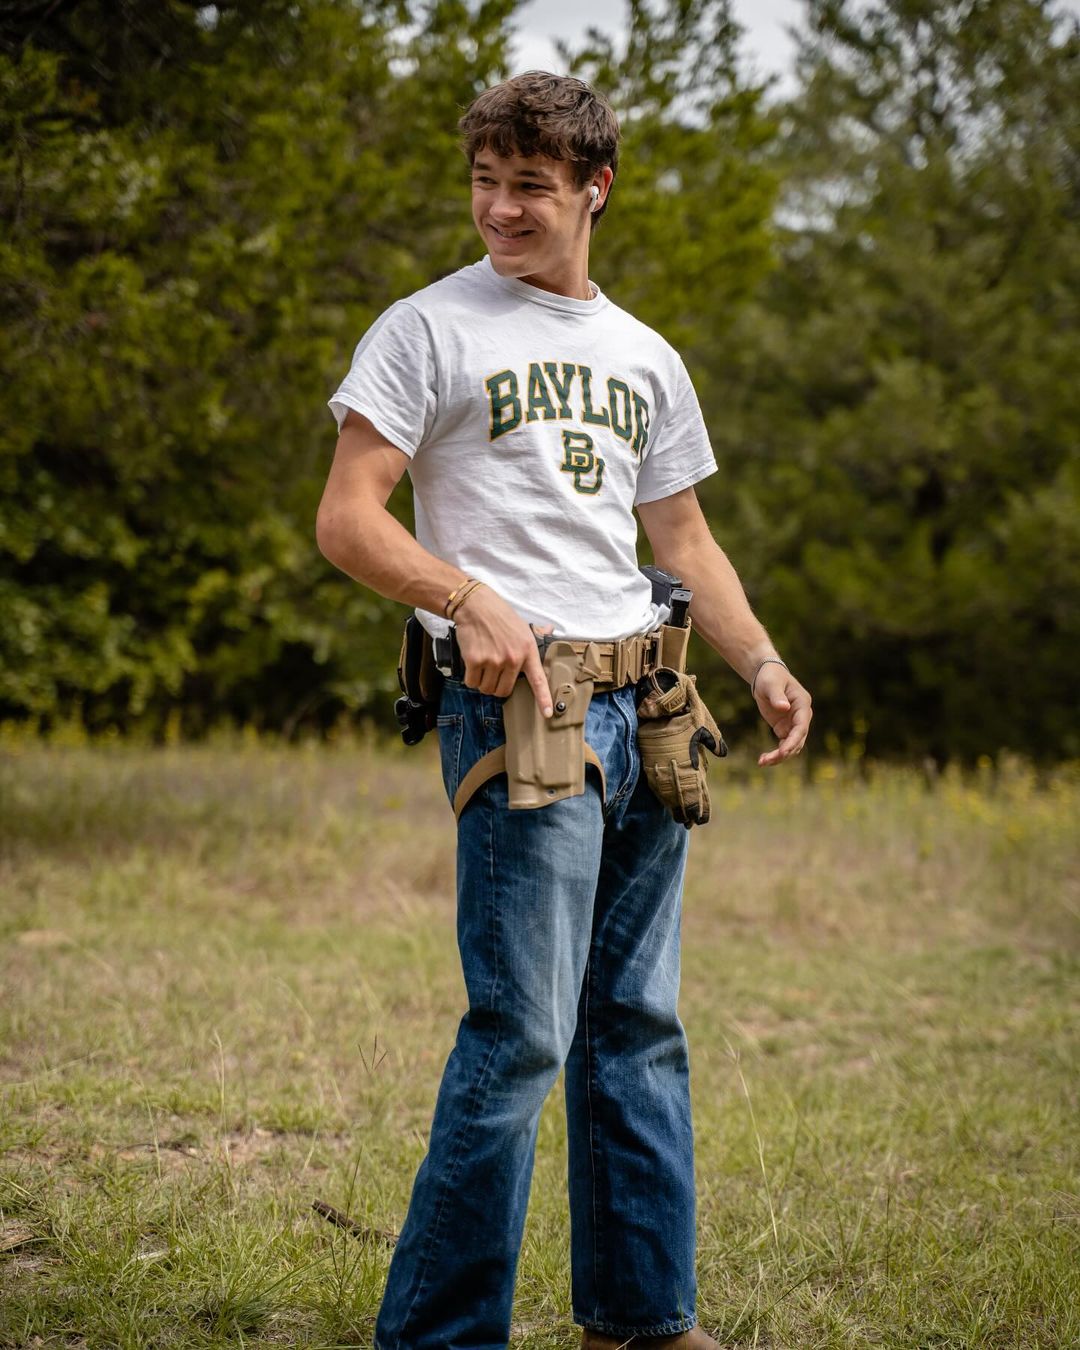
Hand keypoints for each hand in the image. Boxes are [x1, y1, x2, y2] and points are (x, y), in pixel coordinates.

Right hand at [452, 586, 552, 715]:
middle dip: (496, 686)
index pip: (538, 680)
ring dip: (482, 682)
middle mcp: (512, 658)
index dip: (543, 699)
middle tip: (492, 671)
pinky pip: (472, 682)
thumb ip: (533, 640)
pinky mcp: (475, 660)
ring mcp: (494, 660)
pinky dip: (470, 677)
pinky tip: (472, 663)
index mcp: (527, 651)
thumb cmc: (500, 617)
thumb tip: (547, 634)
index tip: (547, 714)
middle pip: (503, 691)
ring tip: (483, 663)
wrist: (477, 606)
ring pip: (486, 688)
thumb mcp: (523, 628)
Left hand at [753, 666, 811, 766]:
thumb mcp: (771, 684)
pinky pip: (783, 745)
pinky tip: (763, 759)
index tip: (783, 752)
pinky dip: (775, 753)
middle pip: (797, 740)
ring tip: (762, 762)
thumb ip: (777, 695)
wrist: (766, 675)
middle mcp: (802, 716)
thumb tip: (784, 707)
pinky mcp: (784, 728)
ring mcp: (794, 723)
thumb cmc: (770, 676)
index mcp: (802, 704)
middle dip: (784, 753)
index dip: (793, 740)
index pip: (801, 726)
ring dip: (779, 756)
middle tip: (766, 761)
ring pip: (791, 746)